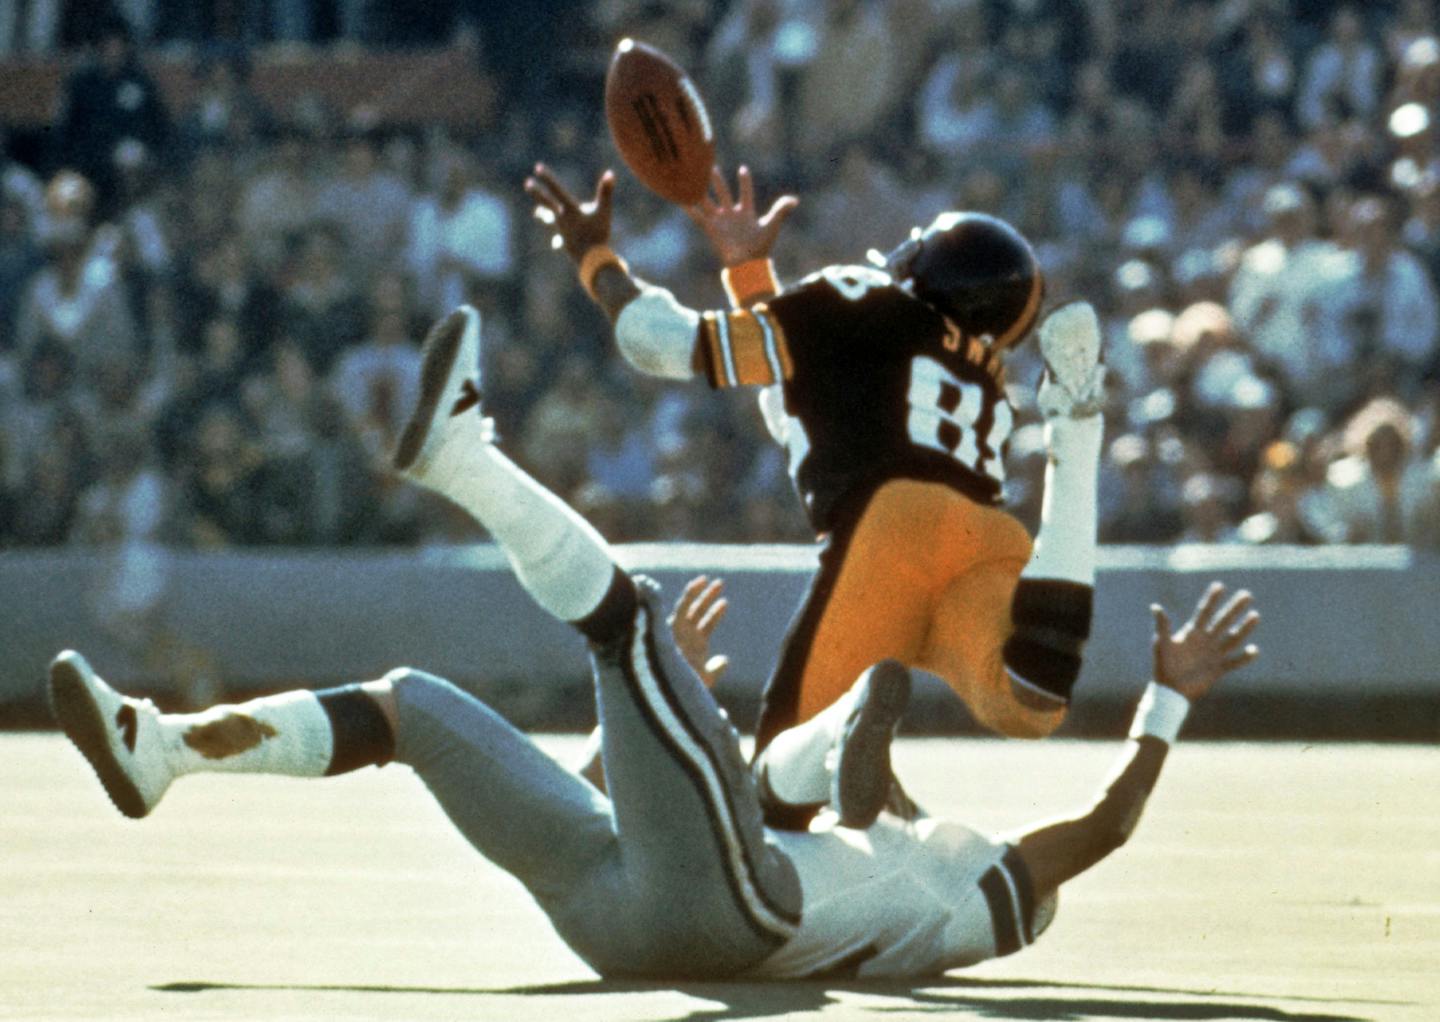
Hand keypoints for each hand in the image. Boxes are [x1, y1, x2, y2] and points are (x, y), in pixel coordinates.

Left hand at [523, 163, 614, 262]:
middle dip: (537, 193)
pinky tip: (556, 244)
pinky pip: (560, 240)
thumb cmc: (598, 235)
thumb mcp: (604, 212)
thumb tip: (611, 173)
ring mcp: (562, 231)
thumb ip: (606, 192)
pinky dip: (559, 240)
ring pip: (550, 220)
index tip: (537, 168)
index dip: (547, 179)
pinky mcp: (565, 242)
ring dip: (543, 215)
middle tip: (527, 184)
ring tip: (537, 212)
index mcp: (570, 210)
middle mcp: (562, 219)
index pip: (556, 190)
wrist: (592, 261)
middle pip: (547, 203)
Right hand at [669, 575, 729, 688]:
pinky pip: (682, 606)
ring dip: (701, 591)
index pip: (706, 624)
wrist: (673, 689)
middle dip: (708, 597)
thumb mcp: (705, 678)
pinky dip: (689, 594)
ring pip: (690, 605)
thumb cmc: (686, 688)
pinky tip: (699, 582)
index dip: (715, 613)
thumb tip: (725, 660)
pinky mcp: (674, 627)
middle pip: (698, 611)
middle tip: (720, 582)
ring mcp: (679, 629)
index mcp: (694, 644)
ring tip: (713, 580)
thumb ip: (716, 669)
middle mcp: (685, 634)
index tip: (725, 602)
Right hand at [685, 165, 797, 266]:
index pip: (745, 193)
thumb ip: (781, 210)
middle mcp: (732, 215)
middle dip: (718, 181)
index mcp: (746, 213)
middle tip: (710, 166)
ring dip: (701, 190)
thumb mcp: (772, 225)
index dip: (744, 182)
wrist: (747, 263)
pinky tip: (681, 201)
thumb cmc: (761, 247)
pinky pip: (699, 218)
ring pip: (709, 202)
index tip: (742, 169)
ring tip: (693, 178)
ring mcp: (721, 221)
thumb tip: (795, 200)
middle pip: (723, 193)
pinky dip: (691, 210)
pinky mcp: (712, 229)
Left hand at [1151, 582, 1259, 701]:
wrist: (1170, 690)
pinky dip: (1245, 657)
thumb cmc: (1163, 665)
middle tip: (1247, 595)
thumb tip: (1155, 606)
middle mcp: (1206, 641)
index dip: (1211, 599)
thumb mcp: (1162, 644)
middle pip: (1223, 621)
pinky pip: (1235, 662)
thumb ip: (1162, 626)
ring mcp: (1214, 654)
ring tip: (1255, 615)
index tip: (1220, 585)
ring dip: (1244, 628)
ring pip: (1233, 638)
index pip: (1204, 612)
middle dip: (1234, 608)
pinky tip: (1255, 650)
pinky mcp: (1219, 669)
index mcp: (1192, 633)